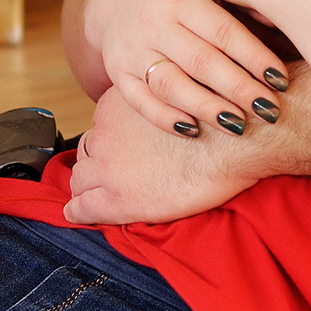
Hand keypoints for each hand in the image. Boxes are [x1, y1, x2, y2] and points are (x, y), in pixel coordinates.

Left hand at [63, 88, 256, 225]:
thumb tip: (168, 110)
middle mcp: (106, 131)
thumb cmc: (217, 120)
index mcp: (117, 104)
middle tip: (110, 173)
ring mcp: (108, 166)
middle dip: (96, 160)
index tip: (120, 150)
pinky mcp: (116, 199)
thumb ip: (159, 103)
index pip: (101, 124)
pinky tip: (79, 213)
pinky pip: (82, 207)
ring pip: (80, 176)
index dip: (110, 140)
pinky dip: (78, 211)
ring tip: (94, 195)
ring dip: (86, 185)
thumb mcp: (176, 96)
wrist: (232, 143)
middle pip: (88, 149)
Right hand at [79, 0, 288, 140]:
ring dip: (208, 108)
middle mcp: (152, 21)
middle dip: (239, 89)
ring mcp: (130, 49)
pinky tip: (195, 131)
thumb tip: (289, 21)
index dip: (254, 58)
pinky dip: (167, 119)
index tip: (281, 80)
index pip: (223, 31)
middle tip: (270, 110)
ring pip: (171, 85)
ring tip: (239, 126)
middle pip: (201, 62)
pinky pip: (141, 102)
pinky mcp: (116, 73)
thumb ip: (240, 5)